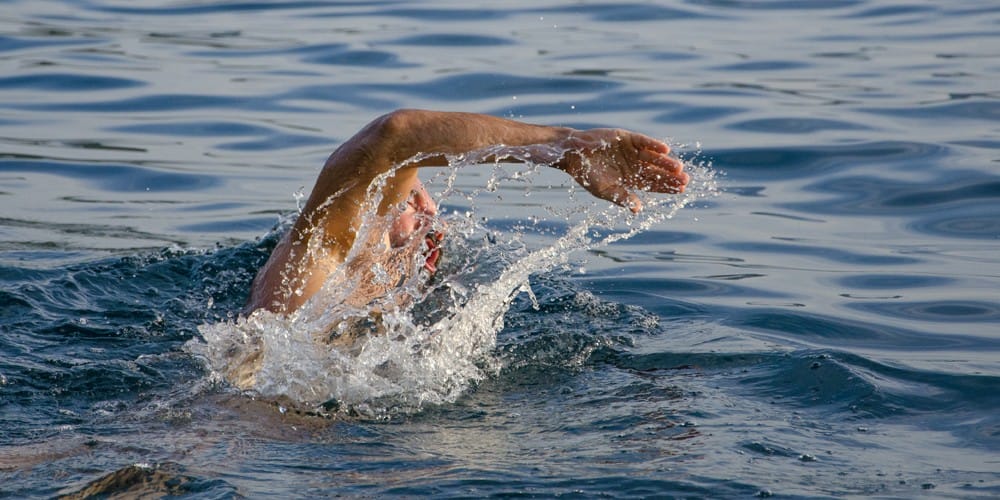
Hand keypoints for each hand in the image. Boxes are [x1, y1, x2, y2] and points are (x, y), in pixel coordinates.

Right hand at [558, 129, 687, 212]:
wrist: (573, 154)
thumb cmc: (587, 175)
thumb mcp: (605, 190)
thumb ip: (621, 198)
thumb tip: (637, 210)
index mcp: (631, 179)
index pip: (653, 184)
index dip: (667, 187)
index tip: (682, 190)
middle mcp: (635, 165)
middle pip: (657, 171)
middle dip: (671, 176)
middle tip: (686, 181)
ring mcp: (632, 151)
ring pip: (653, 157)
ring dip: (665, 162)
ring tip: (678, 168)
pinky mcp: (627, 138)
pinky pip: (644, 141)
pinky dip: (654, 145)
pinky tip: (665, 149)